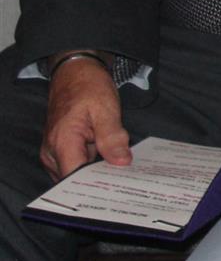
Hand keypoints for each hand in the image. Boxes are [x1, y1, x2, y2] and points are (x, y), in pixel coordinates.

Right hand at [40, 54, 129, 179]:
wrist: (75, 74)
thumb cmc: (89, 88)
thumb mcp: (106, 109)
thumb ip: (112, 137)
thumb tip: (121, 162)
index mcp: (62, 142)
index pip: (75, 178)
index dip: (95, 185)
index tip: (118, 186)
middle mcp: (53, 153)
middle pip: (76, 179)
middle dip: (100, 180)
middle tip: (127, 179)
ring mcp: (55, 153)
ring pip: (77, 173)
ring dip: (98, 172)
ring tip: (122, 170)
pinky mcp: (61, 151)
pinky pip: (77, 164)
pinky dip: (94, 164)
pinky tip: (113, 161)